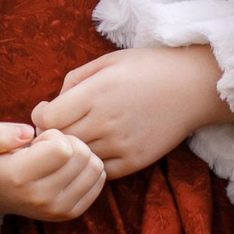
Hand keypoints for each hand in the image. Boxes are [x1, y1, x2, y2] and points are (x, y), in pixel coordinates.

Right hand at [0, 121, 104, 221]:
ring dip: (80, 155)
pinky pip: (99, 181)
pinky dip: (88, 169)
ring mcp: (58, 209)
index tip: (38, 140)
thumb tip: (27, 132)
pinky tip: (67, 169)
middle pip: (82, 156)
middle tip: (48, 148)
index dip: (53, 134)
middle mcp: (41, 198)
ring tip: (58, 158)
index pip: (62, 148)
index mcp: (20, 177)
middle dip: (68, 142)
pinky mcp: (70, 213)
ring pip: (95, 167)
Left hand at [31, 45, 230, 178]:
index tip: (46, 111)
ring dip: (73, 151)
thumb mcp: (107, 61)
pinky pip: (101, 172)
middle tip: (56, 128)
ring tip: (78, 138)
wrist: (193, 86)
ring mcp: (121, 144)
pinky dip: (94, 163)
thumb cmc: (147, 67)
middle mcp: (105, 122)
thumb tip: (51, 105)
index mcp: (95, 94)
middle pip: (60, 142)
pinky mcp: (136, 161)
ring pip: (79, 159)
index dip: (40, 116)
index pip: (47, 119)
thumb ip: (74, 80)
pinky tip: (99, 148)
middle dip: (51, 136)